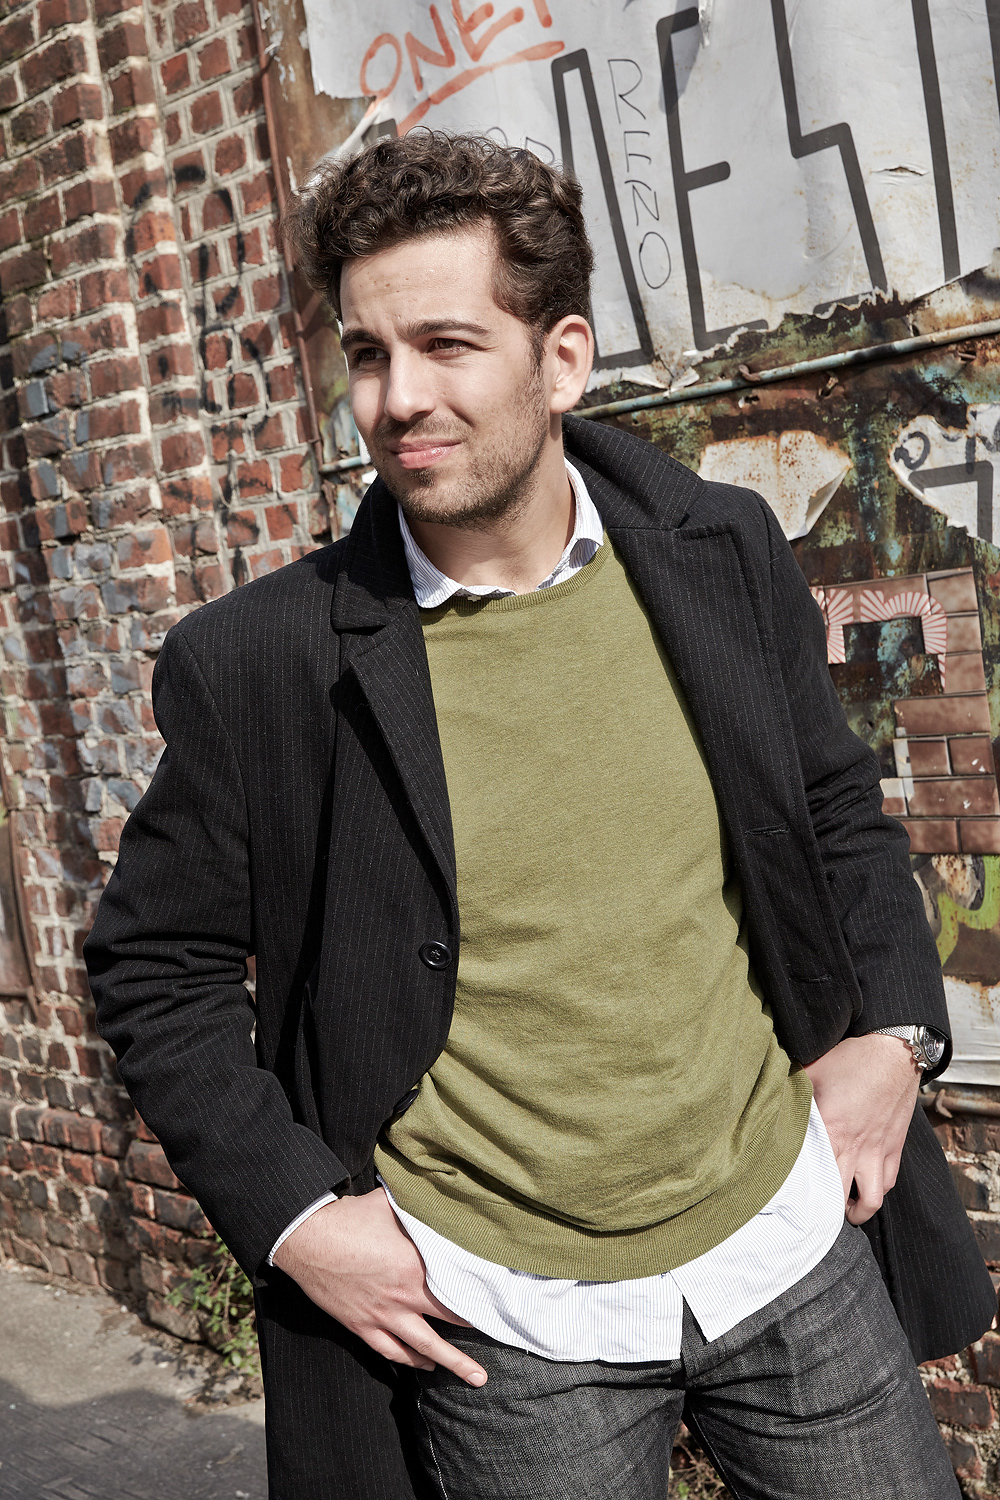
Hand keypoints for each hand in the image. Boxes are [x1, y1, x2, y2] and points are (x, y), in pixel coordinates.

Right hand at [272, 1187, 486, 1385]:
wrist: (307, 1239)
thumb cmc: (351, 1217)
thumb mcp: (392, 1204)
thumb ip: (420, 1206)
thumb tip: (441, 1194)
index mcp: (416, 1266)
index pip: (459, 1288)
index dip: (482, 1297)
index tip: (504, 1303)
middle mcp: (404, 1296)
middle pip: (450, 1321)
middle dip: (478, 1334)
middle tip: (501, 1341)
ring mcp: (382, 1316)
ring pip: (424, 1348)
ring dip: (452, 1364)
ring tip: (475, 1377)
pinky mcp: (361, 1326)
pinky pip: (390, 1351)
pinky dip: (410, 1361)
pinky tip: (425, 1364)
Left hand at [804, 1034, 920, 1224]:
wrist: (894, 1051)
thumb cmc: (850, 1059)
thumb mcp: (812, 1071)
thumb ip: (792, 1093)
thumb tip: (770, 1099)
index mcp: (830, 1132)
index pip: (814, 1178)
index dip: (802, 1196)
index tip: (790, 1201)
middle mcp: (855, 1148)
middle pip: (841, 1198)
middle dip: (827, 1212)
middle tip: (814, 1211)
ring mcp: (878, 1150)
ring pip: (873, 1200)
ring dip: (859, 1210)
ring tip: (845, 1207)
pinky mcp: (894, 1147)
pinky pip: (888, 1181)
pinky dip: (878, 1190)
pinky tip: (865, 1185)